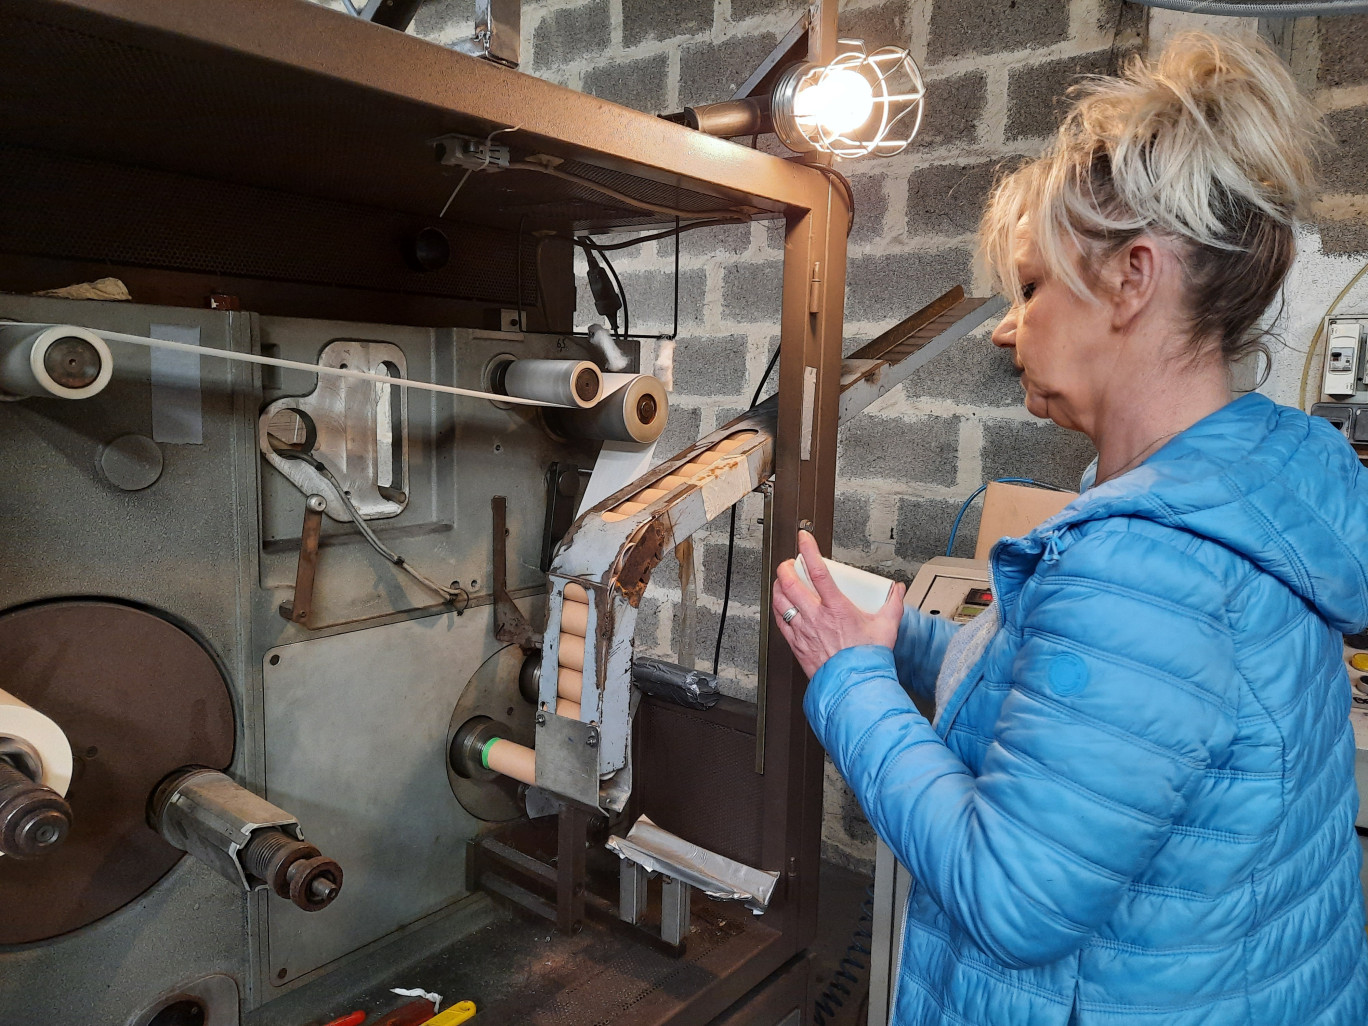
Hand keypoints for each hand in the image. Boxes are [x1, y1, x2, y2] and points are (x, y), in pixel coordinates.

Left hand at [771, 530, 905, 677]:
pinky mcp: (797, 644)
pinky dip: (777, 608)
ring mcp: (803, 631)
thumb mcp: (887, 627)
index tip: (804, 538)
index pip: (818, 571)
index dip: (809, 550)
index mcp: (837, 608)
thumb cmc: (868, 659)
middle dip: (786, 567)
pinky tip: (781, 605)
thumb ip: (893, 604)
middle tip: (790, 562)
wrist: (855, 686)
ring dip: (779, 586)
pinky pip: (780, 621)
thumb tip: (896, 590)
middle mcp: (816, 617)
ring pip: (780, 601)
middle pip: (791, 583)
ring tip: (783, 579)